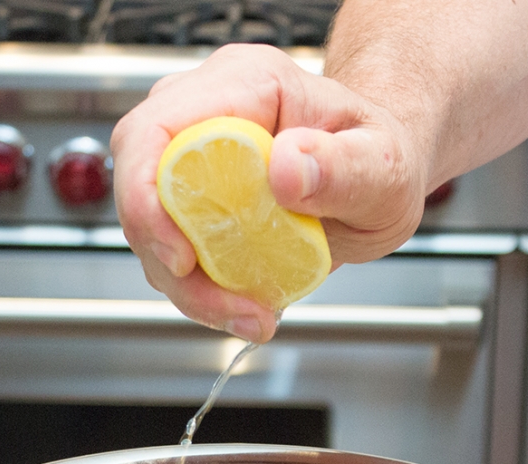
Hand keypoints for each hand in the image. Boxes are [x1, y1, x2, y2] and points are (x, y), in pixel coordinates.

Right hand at [109, 43, 432, 342]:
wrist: (377, 177)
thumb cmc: (381, 158)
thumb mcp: (386, 167)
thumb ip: (344, 166)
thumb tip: (288, 167)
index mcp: (247, 85)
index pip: (157, 131)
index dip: (148, 198)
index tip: (183, 258)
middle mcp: (205, 113)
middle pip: (141, 186)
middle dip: (169, 259)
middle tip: (229, 305)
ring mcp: (192, 157)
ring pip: (151, 230)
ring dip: (190, 287)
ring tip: (252, 314)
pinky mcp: (192, 200)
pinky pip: (173, 251)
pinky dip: (201, 291)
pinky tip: (245, 304)